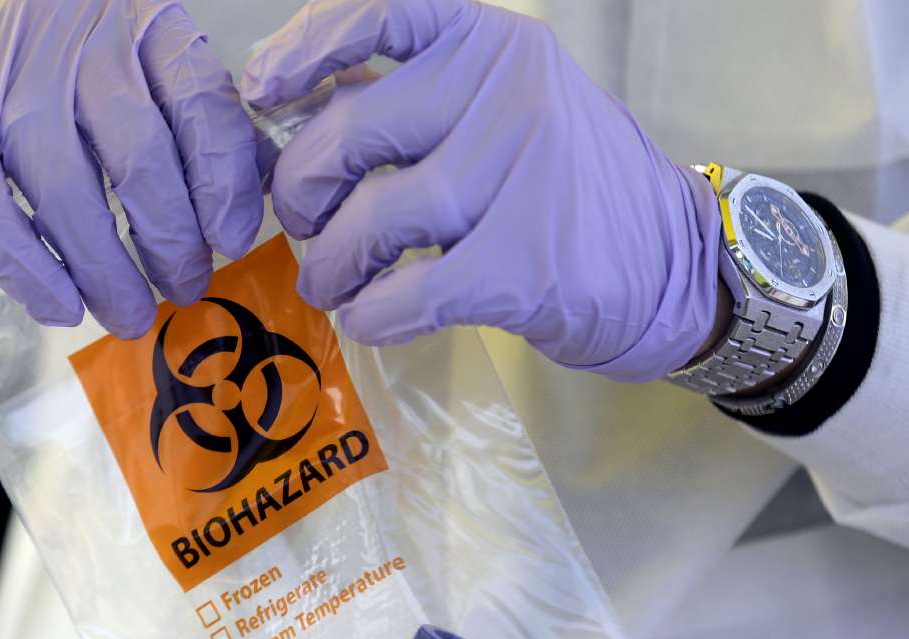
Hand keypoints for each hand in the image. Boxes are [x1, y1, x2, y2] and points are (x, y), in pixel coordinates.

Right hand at [0, 0, 261, 335]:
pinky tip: (64, 307)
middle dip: (172, 237)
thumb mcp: (119, 70)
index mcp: (129, 20)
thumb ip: (186, 115)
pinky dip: (36, 275)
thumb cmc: (33, 74)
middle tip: (186, 285)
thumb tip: (254, 185)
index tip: (232, 237)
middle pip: (138, 153)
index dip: (222, 177)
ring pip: (70, 193)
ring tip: (132, 313)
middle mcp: (68, 39)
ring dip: (109, 270)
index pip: (197, 96)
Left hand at [242, 0, 722, 380]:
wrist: (668, 260)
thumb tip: (291, 110)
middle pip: (350, 135)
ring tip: (331, 281)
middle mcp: (506, 93)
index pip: (381, 12)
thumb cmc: (559, 181)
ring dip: (331, 264)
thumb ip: (409, 99)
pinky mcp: (525, 265)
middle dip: (301, 191)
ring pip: (373, 221)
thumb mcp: (498, 106)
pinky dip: (372, 312)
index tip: (261, 92)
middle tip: (304, 225)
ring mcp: (521, 177)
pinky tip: (368, 317)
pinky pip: (408, 292)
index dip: (305, 47)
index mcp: (490, 42)